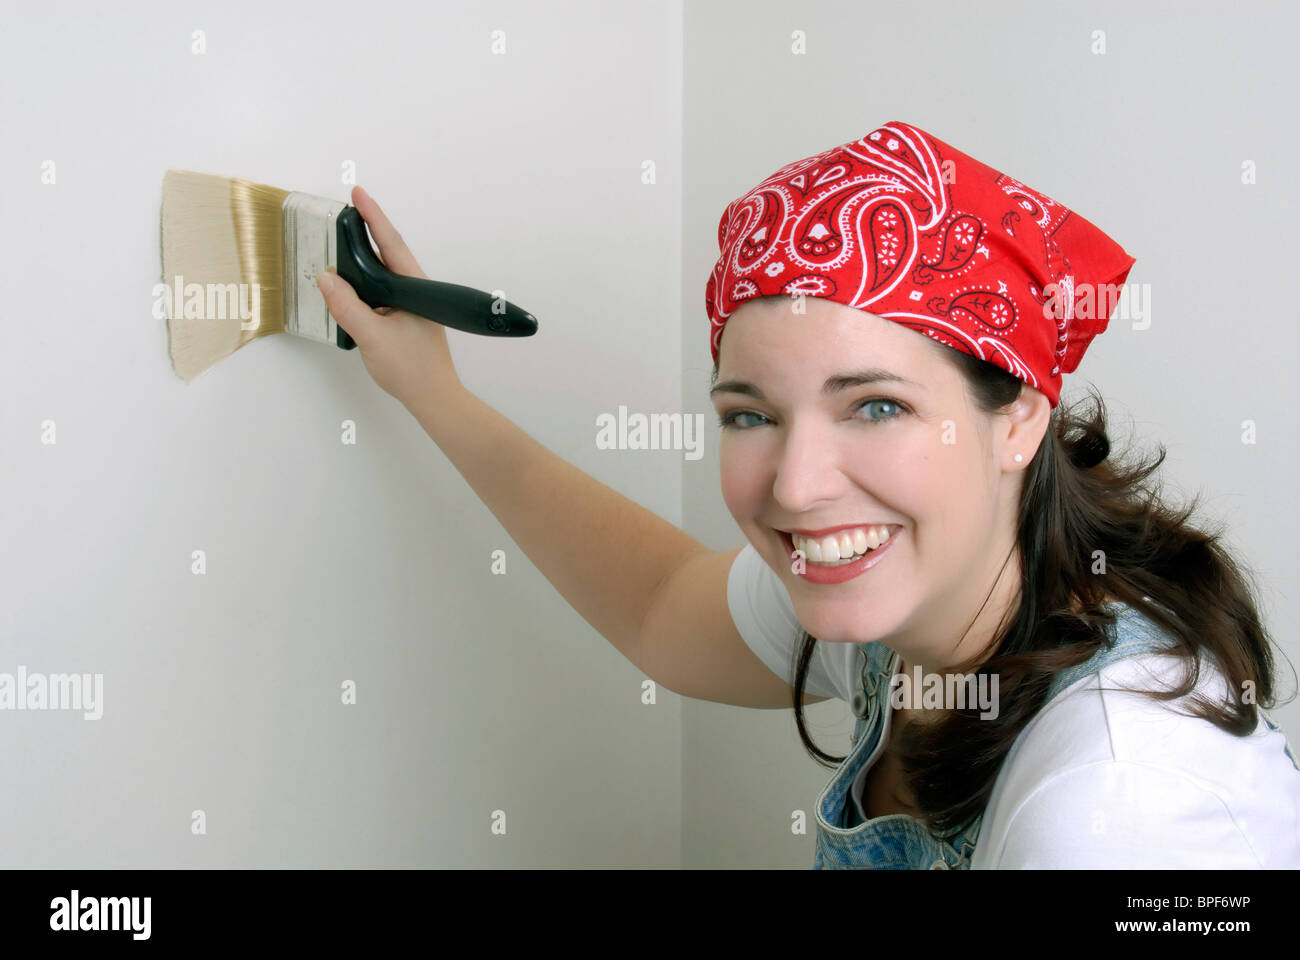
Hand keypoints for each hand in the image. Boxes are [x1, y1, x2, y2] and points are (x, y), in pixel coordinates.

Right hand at [316, 186, 460, 411]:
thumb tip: (326, 279)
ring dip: (361, 263)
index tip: (358, 194)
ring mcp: (410, 305)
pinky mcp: (404, 319)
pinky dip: (363, 286)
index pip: (390, 243)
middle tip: (342, 215)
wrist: (434, 399)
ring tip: (339, 248)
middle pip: (385, 254)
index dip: (373, 217)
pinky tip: (348, 288)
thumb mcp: (372, 336)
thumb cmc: (412, 371)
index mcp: (413, 288)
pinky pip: (380, 294)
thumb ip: (347, 306)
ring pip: (382, 276)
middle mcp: (414, 291)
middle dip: (363, 234)